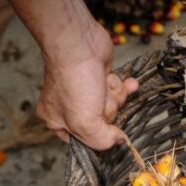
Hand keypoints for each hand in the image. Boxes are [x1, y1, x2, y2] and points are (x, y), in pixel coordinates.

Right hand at [36, 23, 137, 150]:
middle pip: (102, 123)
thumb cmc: (75, 82)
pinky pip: (119, 90)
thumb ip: (101, 140)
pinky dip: (124, 85)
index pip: (83, 142)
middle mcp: (71, 107)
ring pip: (113, 105)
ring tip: (103, 84)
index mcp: (57, 121)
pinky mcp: (102, 78)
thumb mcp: (85, 123)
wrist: (80, 43)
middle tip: (98, 99)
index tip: (104, 130)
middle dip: (107, 110)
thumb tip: (118, 141)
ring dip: (114, 95)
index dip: (97, 137)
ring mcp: (87, 91)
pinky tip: (127, 82)